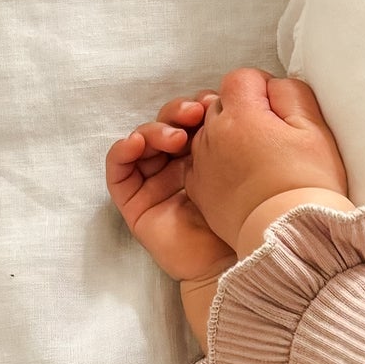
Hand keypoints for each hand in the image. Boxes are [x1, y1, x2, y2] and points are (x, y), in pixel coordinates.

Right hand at [107, 95, 240, 286]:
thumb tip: (232, 101)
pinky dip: (122, 152)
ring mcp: (155, 184)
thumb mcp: (245, 169)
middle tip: (196, 113)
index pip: (192, 121)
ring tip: (174, 136)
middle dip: (177, 113)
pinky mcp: (135, 204)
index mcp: (206, 158)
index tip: (215, 102)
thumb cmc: (246, 217)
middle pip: (166, 127)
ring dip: (154, 130)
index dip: (198, 107)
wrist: (234, 262)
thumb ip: (239, 139)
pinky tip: (137, 143)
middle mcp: (179, 168)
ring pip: (142, 142)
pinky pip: (118, 173)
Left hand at [183, 69, 349, 253]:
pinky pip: (202, 163)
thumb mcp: (315, 129)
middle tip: (273, 138)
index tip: (280, 111)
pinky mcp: (199, 191)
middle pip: (222, 105)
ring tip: (258, 162)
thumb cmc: (308, 185)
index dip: (263, 88)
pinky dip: (218, 164)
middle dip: (244, 113)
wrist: (291, 237)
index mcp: (241, 115)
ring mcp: (202, 164)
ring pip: (210, 133)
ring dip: (229, 139)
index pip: (241, 79)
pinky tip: (243, 180)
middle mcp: (213, 135)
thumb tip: (272, 86)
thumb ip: (291, 93)